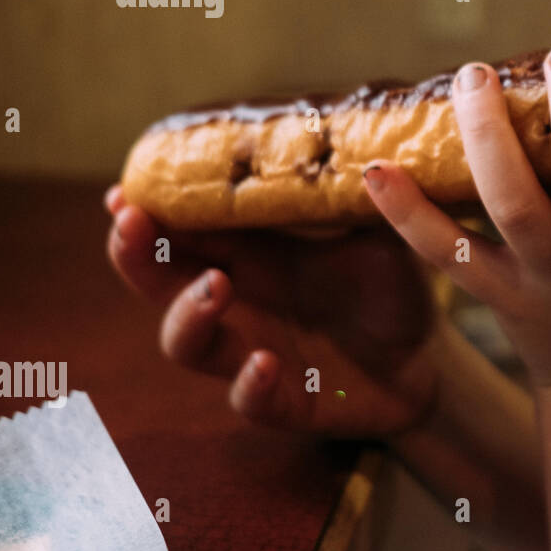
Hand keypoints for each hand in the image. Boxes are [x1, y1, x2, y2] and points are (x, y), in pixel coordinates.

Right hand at [104, 186, 440, 438]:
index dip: (147, 212)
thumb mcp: (380, 235)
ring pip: (186, 343)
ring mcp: (253, 352)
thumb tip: (369, 150)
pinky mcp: (284, 400)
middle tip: (132, 224)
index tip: (123, 191)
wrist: (427, 358)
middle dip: (137, 255)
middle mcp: (241, 303)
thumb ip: (364, 198)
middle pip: (161, 283)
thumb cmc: (390, 287)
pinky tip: (266, 362)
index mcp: (254, 255)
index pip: (184, 230)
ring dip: (188, 314)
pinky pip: (248, 400)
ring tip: (216, 285)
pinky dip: (250, 383)